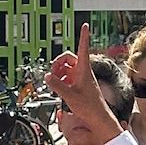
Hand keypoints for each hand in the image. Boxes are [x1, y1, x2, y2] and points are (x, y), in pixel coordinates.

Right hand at [48, 27, 121, 144]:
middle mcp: (83, 72)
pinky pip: (67, 77)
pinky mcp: (79, 86)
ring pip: (67, 68)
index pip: (83, 48)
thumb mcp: (70, 96)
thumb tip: (47, 76)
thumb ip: (57, 85)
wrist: (98, 119)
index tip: (85, 26)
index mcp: (84, 70)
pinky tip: (59, 88)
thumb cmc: (90, 107)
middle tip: (52, 71)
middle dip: (59, 62)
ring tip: (55, 82)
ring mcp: (81, 79)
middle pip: (69, 58)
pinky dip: (61, 80)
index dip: (83, 36)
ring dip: (59, 72)